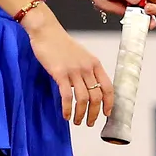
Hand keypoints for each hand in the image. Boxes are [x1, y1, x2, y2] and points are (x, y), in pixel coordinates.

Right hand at [21, 5, 114, 126]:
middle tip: (89, 123)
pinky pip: (67, 96)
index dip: (109, 103)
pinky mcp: (60, 73)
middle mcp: (87, 68)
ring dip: (81, 114)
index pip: (108, 87)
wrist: (46, 32)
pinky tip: (65, 115)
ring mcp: (74, 71)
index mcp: (94, 63)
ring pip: (83, 99)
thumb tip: (87, 89)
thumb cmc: (61, 44)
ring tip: (77, 121)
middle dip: (94, 113)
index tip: (106, 114)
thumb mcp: (80, 55)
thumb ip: (86, 70)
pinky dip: (67, 108)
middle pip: (96, 96)